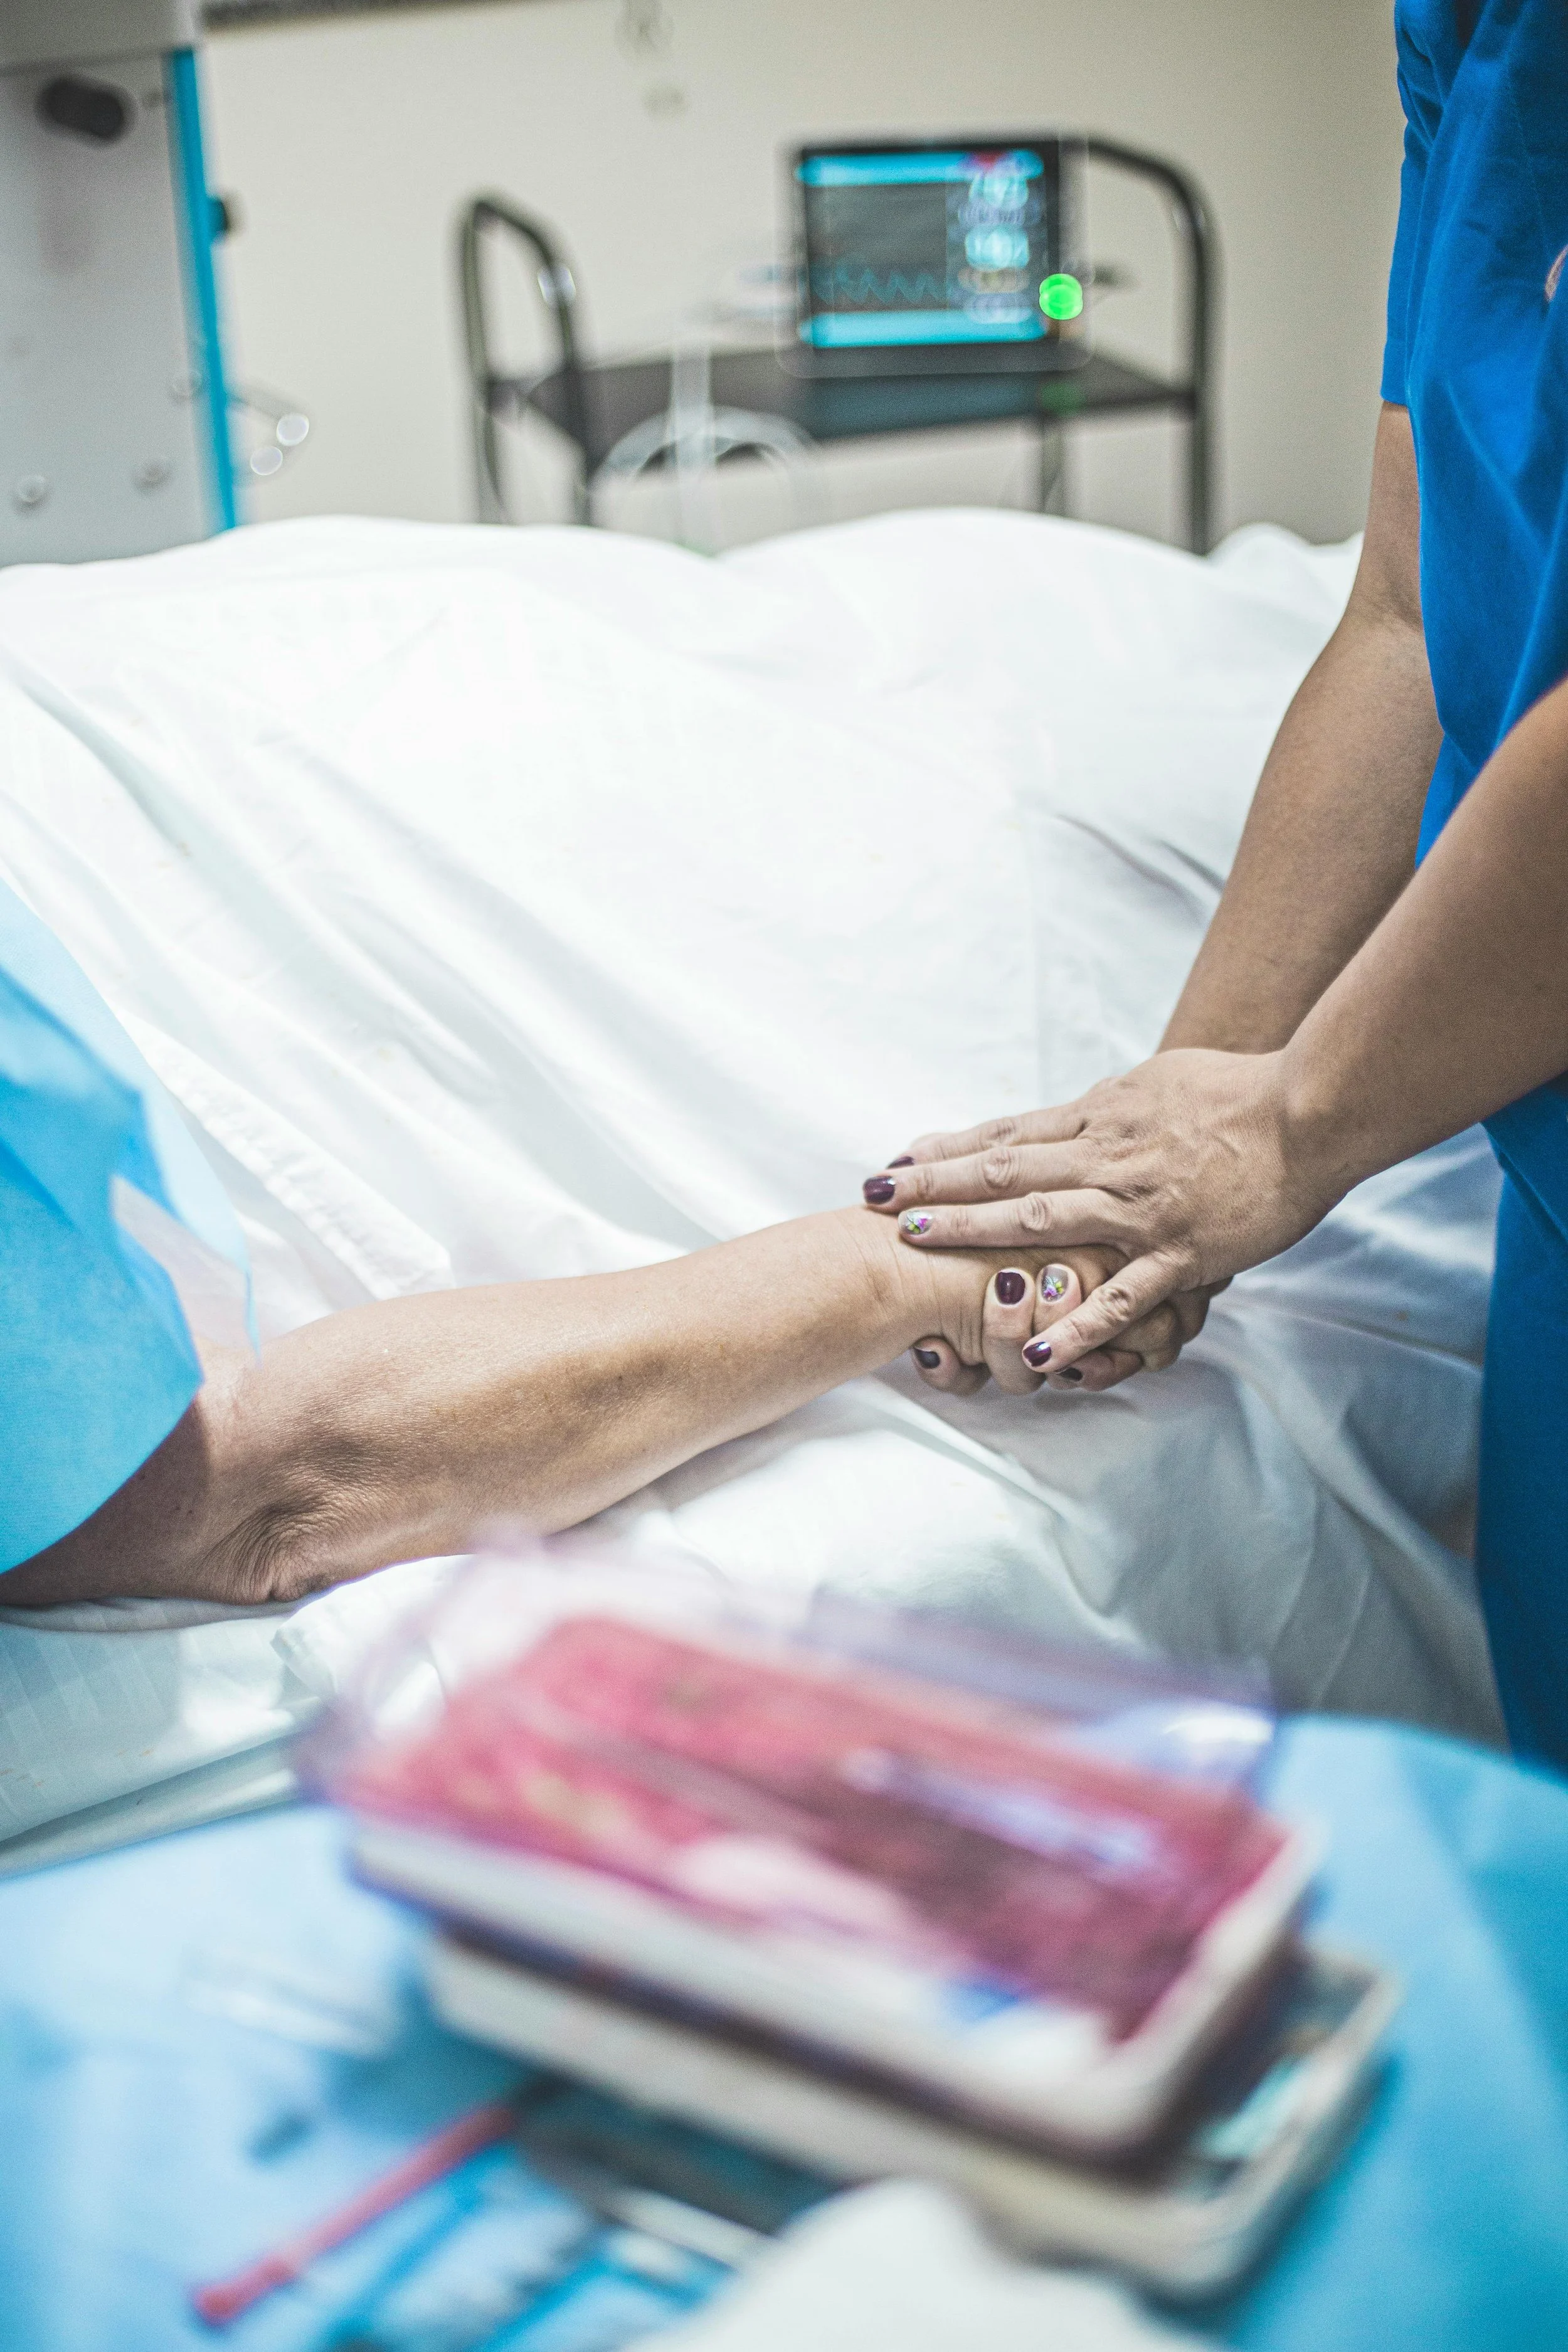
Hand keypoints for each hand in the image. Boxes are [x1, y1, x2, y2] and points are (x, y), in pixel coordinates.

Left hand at [862, 1048, 1337, 1373]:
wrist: (1309, 1110)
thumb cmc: (1236, 1092)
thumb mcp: (1154, 1084)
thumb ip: (1104, 1106)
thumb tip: (1062, 1112)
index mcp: (1100, 1118)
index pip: (1007, 1135)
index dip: (947, 1150)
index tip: (893, 1162)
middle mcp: (1107, 1159)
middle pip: (1005, 1169)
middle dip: (935, 1186)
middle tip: (872, 1198)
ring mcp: (1141, 1209)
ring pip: (1043, 1220)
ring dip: (976, 1232)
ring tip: (917, 1245)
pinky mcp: (1181, 1254)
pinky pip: (1120, 1299)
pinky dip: (1075, 1325)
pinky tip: (1034, 1352)